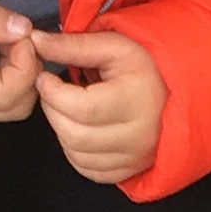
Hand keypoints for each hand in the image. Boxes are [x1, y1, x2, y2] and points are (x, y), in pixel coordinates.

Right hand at [0, 0, 38, 124]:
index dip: (27, 62)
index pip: (10, 92)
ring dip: (22, 76)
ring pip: (12, 107)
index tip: (22, 32)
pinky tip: (0, 50)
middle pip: (17, 106)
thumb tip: (25, 29)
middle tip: (19, 36)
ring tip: (8, 41)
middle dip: (29, 72)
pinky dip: (11, 79)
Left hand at [28, 26, 167, 186]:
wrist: (176, 92)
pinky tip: (79, 129)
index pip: (81, 107)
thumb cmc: (145, 66)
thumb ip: (72, 45)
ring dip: (62, 130)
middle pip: (75, 134)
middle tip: (52, 92)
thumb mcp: (112, 45)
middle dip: (53, 111)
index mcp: (137, 99)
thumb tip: (35, 41)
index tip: (45, 78)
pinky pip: (89, 170)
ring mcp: (135, 157)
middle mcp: (139, 135)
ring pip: (78, 155)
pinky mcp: (130, 170)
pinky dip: (75, 151)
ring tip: (67, 109)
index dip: (52, 93)